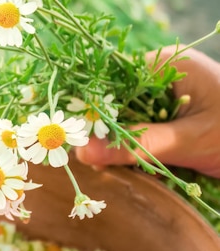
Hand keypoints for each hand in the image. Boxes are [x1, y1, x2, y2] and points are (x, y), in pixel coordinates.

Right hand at [76, 46, 219, 178]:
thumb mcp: (188, 140)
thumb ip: (136, 145)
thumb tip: (83, 152)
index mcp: (168, 67)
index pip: (112, 82)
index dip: (92, 109)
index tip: (76, 137)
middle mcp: (164, 79)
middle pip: (117, 104)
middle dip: (104, 132)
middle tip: (89, 159)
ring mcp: (169, 101)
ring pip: (127, 123)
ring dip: (120, 146)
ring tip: (108, 167)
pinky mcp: (174, 122)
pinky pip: (142, 134)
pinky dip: (136, 153)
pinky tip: (132, 168)